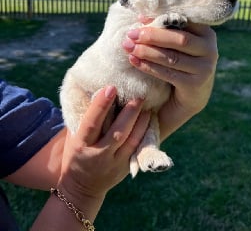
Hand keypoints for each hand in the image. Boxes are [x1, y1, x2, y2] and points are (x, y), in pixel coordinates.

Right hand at [58, 86, 149, 210]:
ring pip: (132, 141)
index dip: (101, 105)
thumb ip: (84, 117)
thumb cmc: (75, 154)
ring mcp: (114, 163)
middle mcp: (98, 155)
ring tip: (148, 105)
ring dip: (142, 122)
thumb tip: (95, 90)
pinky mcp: (126, 168)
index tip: (110, 87)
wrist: (81, 188)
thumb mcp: (73, 137)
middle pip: (117, 132)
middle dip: (129, 112)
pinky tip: (150, 119)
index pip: (92, 123)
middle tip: (138, 95)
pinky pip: (138, 148)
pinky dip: (145, 132)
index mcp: (81, 145)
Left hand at [122, 23, 217, 138]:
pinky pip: (168, 73)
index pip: (183, 22)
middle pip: (179, 39)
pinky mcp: (195, 84)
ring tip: (128, 47)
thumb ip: (164, 30)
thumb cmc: (180, 62)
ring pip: (172, 57)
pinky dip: (148, 66)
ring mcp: (204, 68)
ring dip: (147, 51)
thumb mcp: (176, 45)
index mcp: (206, 33)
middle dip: (152, 36)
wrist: (190, 95)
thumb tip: (141, 17)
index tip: (139, 19)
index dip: (161, 19)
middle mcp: (210, 50)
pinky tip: (134, 61)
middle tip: (131, 34)